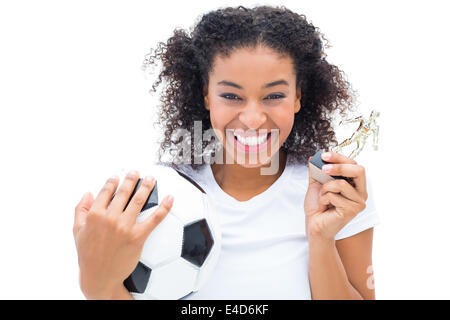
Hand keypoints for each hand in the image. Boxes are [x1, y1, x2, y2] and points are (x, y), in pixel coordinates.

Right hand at [73, 171, 173, 298]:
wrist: (99, 276)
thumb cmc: (87, 254)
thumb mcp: (77, 231)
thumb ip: (80, 210)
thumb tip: (88, 193)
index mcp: (94, 215)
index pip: (105, 192)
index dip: (112, 182)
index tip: (117, 176)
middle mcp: (110, 218)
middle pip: (124, 192)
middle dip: (131, 179)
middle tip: (136, 172)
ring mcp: (125, 226)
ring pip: (139, 200)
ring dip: (147, 186)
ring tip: (151, 179)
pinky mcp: (138, 236)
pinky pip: (154, 219)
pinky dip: (164, 207)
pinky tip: (170, 198)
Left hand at [304, 151, 367, 240]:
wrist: (313, 224)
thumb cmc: (317, 206)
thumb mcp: (316, 184)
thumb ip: (317, 170)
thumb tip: (315, 156)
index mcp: (355, 184)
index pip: (354, 164)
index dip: (340, 157)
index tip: (324, 155)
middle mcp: (361, 193)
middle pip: (359, 170)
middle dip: (339, 167)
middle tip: (323, 168)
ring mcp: (358, 203)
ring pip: (341, 184)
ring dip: (325, 188)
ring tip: (322, 197)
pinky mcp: (352, 211)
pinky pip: (335, 196)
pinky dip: (324, 198)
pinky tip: (325, 206)